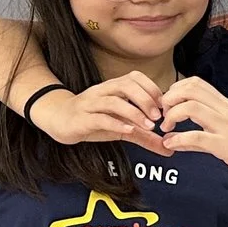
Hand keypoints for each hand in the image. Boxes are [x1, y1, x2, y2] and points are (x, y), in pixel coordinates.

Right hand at [38, 72, 170, 153]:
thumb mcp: (122, 127)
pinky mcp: (81, 119)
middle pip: (126, 85)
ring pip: (113, 101)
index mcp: (113, 88)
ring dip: (134, 112)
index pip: (135, 78)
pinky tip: (128, 130)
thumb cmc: (93, 119)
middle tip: (158, 117)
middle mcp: (102, 91)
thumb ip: (145, 136)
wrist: (58, 120)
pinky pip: (99, 117)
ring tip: (148, 126)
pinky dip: (116, 123)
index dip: (152, 89)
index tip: (164, 106)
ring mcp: (90, 104)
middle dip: (145, 99)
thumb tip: (168, 149)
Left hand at [155, 76, 227, 185]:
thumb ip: (201, 131)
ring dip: (172, 116)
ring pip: (190, 108)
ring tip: (167, 129)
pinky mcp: (225, 146)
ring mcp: (226, 127)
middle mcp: (226, 111)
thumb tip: (174, 139)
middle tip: (164, 115)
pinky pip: (196, 137)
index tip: (169, 105)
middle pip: (190, 90)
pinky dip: (178, 140)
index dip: (175, 90)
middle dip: (169, 99)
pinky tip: (171, 145)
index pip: (196, 83)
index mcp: (226, 104)